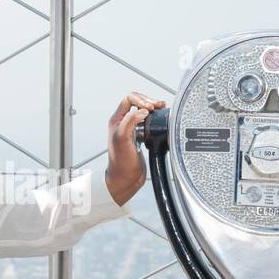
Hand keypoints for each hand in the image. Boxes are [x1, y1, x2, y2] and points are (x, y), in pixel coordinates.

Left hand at [105, 91, 165, 205]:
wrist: (125, 179)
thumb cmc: (121, 163)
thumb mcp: (123, 139)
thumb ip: (131, 121)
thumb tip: (142, 111)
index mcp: (117, 120)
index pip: (129, 99)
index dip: (141, 100)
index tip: (150, 108)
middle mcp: (123, 123)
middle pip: (137, 102)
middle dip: (149, 102)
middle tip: (159, 106)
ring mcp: (132, 129)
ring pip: (144, 112)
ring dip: (153, 109)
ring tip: (161, 110)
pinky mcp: (140, 137)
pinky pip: (148, 122)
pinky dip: (155, 119)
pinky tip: (160, 121)